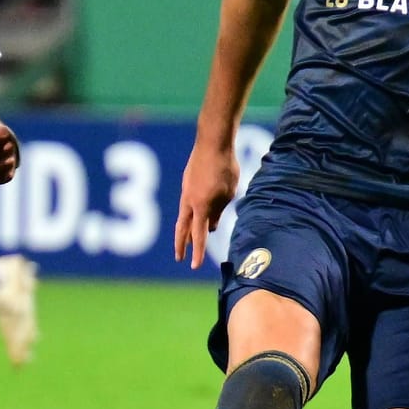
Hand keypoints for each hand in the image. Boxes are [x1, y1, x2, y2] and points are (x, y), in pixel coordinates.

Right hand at [174, 141, 239, 268]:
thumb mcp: (228, 193)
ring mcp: (186, 191)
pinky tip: (197, 212)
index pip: (198, 235)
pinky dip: (190, 212)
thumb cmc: (225, 168)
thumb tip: (210, 226)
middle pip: (182, 228)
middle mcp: (189, 201)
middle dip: (181, 244)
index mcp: (201, 207)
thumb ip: (218, 211)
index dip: (196, 252)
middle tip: (179, 258)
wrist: (212, 142)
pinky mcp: (187, 182)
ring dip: (184, 229)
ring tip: (185, 239)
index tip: (193, 266)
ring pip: (183, 215)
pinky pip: (187, 203)